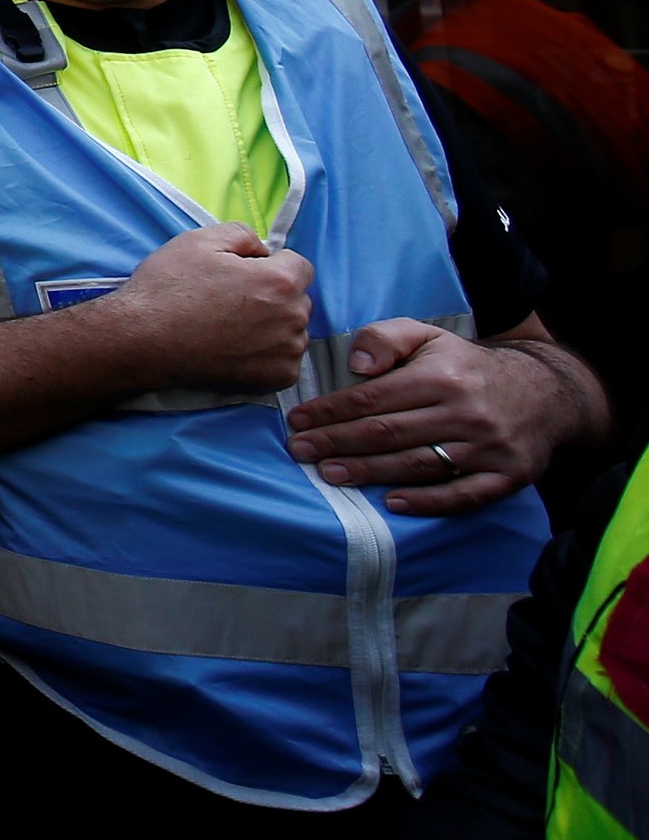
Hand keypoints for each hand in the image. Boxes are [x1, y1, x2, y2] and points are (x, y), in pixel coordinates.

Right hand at [98, 224, 313, 395]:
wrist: (144, 340)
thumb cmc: (170, 287)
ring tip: (232, 327)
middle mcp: (293, 317)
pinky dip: (267, 354)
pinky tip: (237, 348)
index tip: (243, 275)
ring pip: (292, 330)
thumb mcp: (199, 240)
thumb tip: (263, 251)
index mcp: (280, 281)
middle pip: (297, 299)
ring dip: (273, 326)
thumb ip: (243, 234)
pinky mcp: (278, 378)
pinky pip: (285, 359)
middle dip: (274, 296)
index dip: (271, 265)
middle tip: (233, 301)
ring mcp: (288, 351)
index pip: (299, 265)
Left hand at [288, 320, 588, 513]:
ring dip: (370, 472)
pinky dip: (428, 502)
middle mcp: (464, 413)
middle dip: (338, 442)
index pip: (373, 398)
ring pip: (418, 464)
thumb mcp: (428, 336)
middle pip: (389, 433)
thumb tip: (356, 365)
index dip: (331, 411)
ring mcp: (487, 448)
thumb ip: (386, 338)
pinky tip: (392, 503)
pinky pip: (463, 495)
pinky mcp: (507, 476)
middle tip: (300, 451)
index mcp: (440, 377)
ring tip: (329, 474)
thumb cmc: (466, 366)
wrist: (543, 393)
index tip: (297, 421)